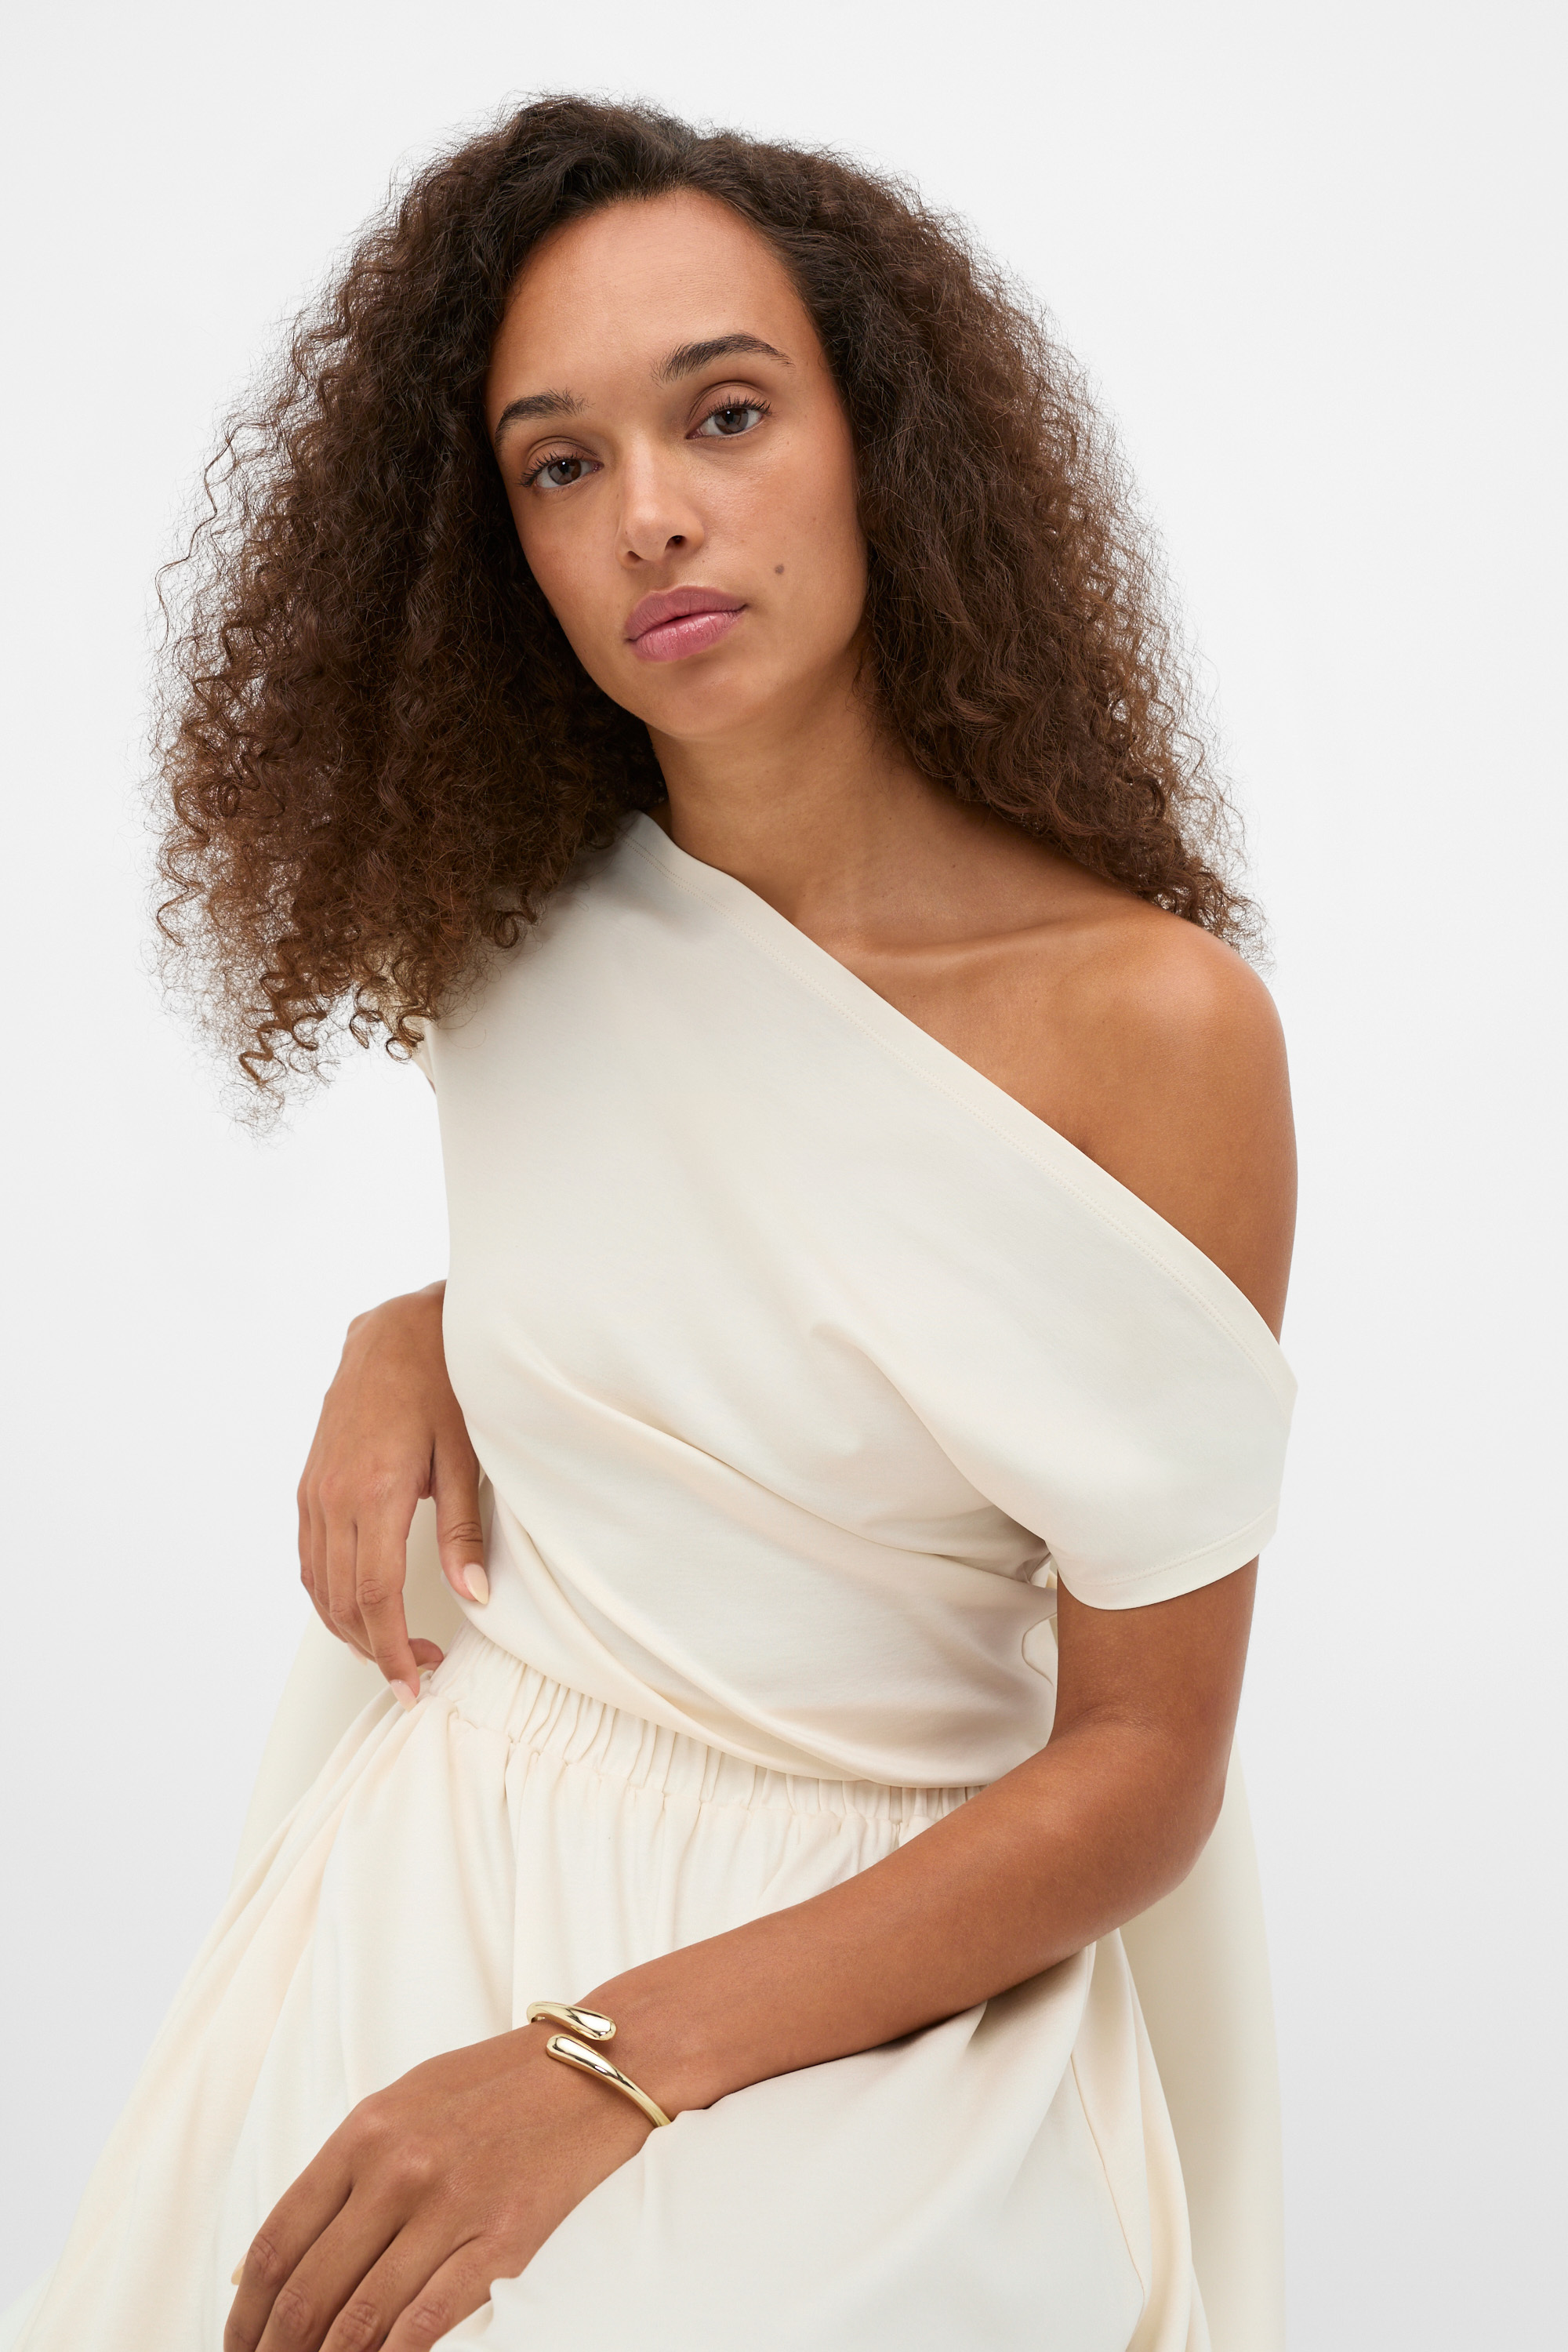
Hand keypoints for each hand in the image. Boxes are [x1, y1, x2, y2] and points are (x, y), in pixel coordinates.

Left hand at [225, 2028, 652, 2350]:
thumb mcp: (404, 2103)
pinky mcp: (502, 2241)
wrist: (594, 2069)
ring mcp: (450, 2206)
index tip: (237, 2347)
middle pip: (309, 2290)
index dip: (245, 2313)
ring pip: (360, 2318)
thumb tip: (261, 2266)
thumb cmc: (496, 2086)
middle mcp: (397, 2170)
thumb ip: (339, 2175)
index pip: (277, 2242)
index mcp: (365, 2132)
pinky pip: (426, 2323)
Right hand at [297, 1282, 485, 1702]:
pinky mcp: (309, 1483)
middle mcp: (333, 1497)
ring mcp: (314, 1490)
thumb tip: (474, 1596)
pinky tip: (359, 1608)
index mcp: (374, 1492)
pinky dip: (330, 1594)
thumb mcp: (465, 1456)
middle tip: (416, 1675)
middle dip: (376, 1649)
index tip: (415, 1683)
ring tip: (391, 1650)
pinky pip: (310, 1556)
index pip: (375, 1596)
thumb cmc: (442, 1383)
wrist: (396, 1329)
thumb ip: (465, 1530)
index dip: (393, 1649)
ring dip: (349, 1628)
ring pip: (319, 1585)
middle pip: (343, 1601)